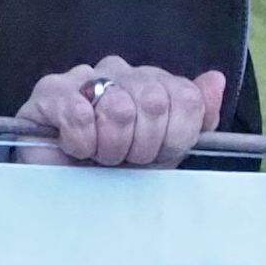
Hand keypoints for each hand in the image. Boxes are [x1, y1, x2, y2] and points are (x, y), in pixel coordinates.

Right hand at [15, 57, 225, 168]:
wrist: (64, 192)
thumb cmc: (116, 170)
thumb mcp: (167, 153)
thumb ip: (197, 117)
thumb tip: (215, 80)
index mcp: (153, 83)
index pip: (187, 99)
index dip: (174, 138)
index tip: (156, 156)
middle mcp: (121, 72)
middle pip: (155, 103)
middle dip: (143, 146)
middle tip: (124, 159)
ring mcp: (84, 76)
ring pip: (119, 108)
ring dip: (110, 147)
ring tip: (98, 155)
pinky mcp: (50, 91)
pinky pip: (79, 114)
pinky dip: (81, 143)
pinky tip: (74, 148)